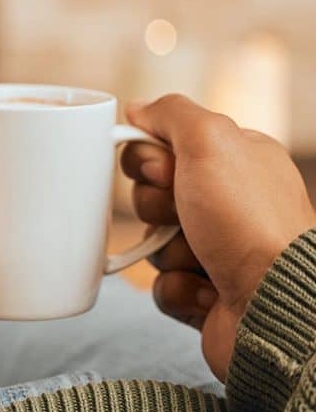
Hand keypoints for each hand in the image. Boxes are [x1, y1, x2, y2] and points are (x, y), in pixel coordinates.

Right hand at [123, 94, 315, 379]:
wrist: (274, 303)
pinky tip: (206, 289)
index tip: (165, 172)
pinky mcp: (207, 290)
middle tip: (182, 215)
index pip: (164, 147)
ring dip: (168, 252)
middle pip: (152, 194)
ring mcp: (219, 248)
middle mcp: (230, 202)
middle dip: (156, 207)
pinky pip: (163, 284)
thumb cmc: (248, 221)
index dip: (150, 160)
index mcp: (236, 161)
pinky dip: (177, 289)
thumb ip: (172, 113)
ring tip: (202, 259)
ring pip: (154, 242)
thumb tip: (138, 108)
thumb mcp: (210, 141)